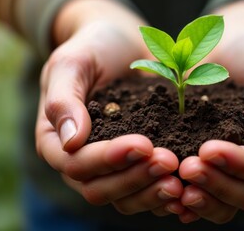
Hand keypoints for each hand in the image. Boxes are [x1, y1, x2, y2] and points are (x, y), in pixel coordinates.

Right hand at [35, 0, 182, 214]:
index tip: (143, 144)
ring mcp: (109, 167)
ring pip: (124, 198)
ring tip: (181, 181)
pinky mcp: (135, 166)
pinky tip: (188, 189)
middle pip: (100, 189)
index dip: (109, 159)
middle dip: (135, 178)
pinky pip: (146, 191)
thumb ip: (64, 100)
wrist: (122, 45)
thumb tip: (70, 142)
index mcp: (56, 141)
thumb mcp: (72, 64)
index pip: (76, 164)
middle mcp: (80, 161)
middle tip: (169, 161)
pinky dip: (164, 194)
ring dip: (152, 192)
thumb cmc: (93, 49)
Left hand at [176, 0, 243, 222]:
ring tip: (174, 185)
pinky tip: (167, 197)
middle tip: (186, 168)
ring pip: (224, 203)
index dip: (241, 164)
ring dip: (201, 199)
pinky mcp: (206, 164)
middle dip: (217, 185)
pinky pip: (201, 194)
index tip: (209, 149)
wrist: (226, 44)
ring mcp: (231, 168)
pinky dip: (186, 202)